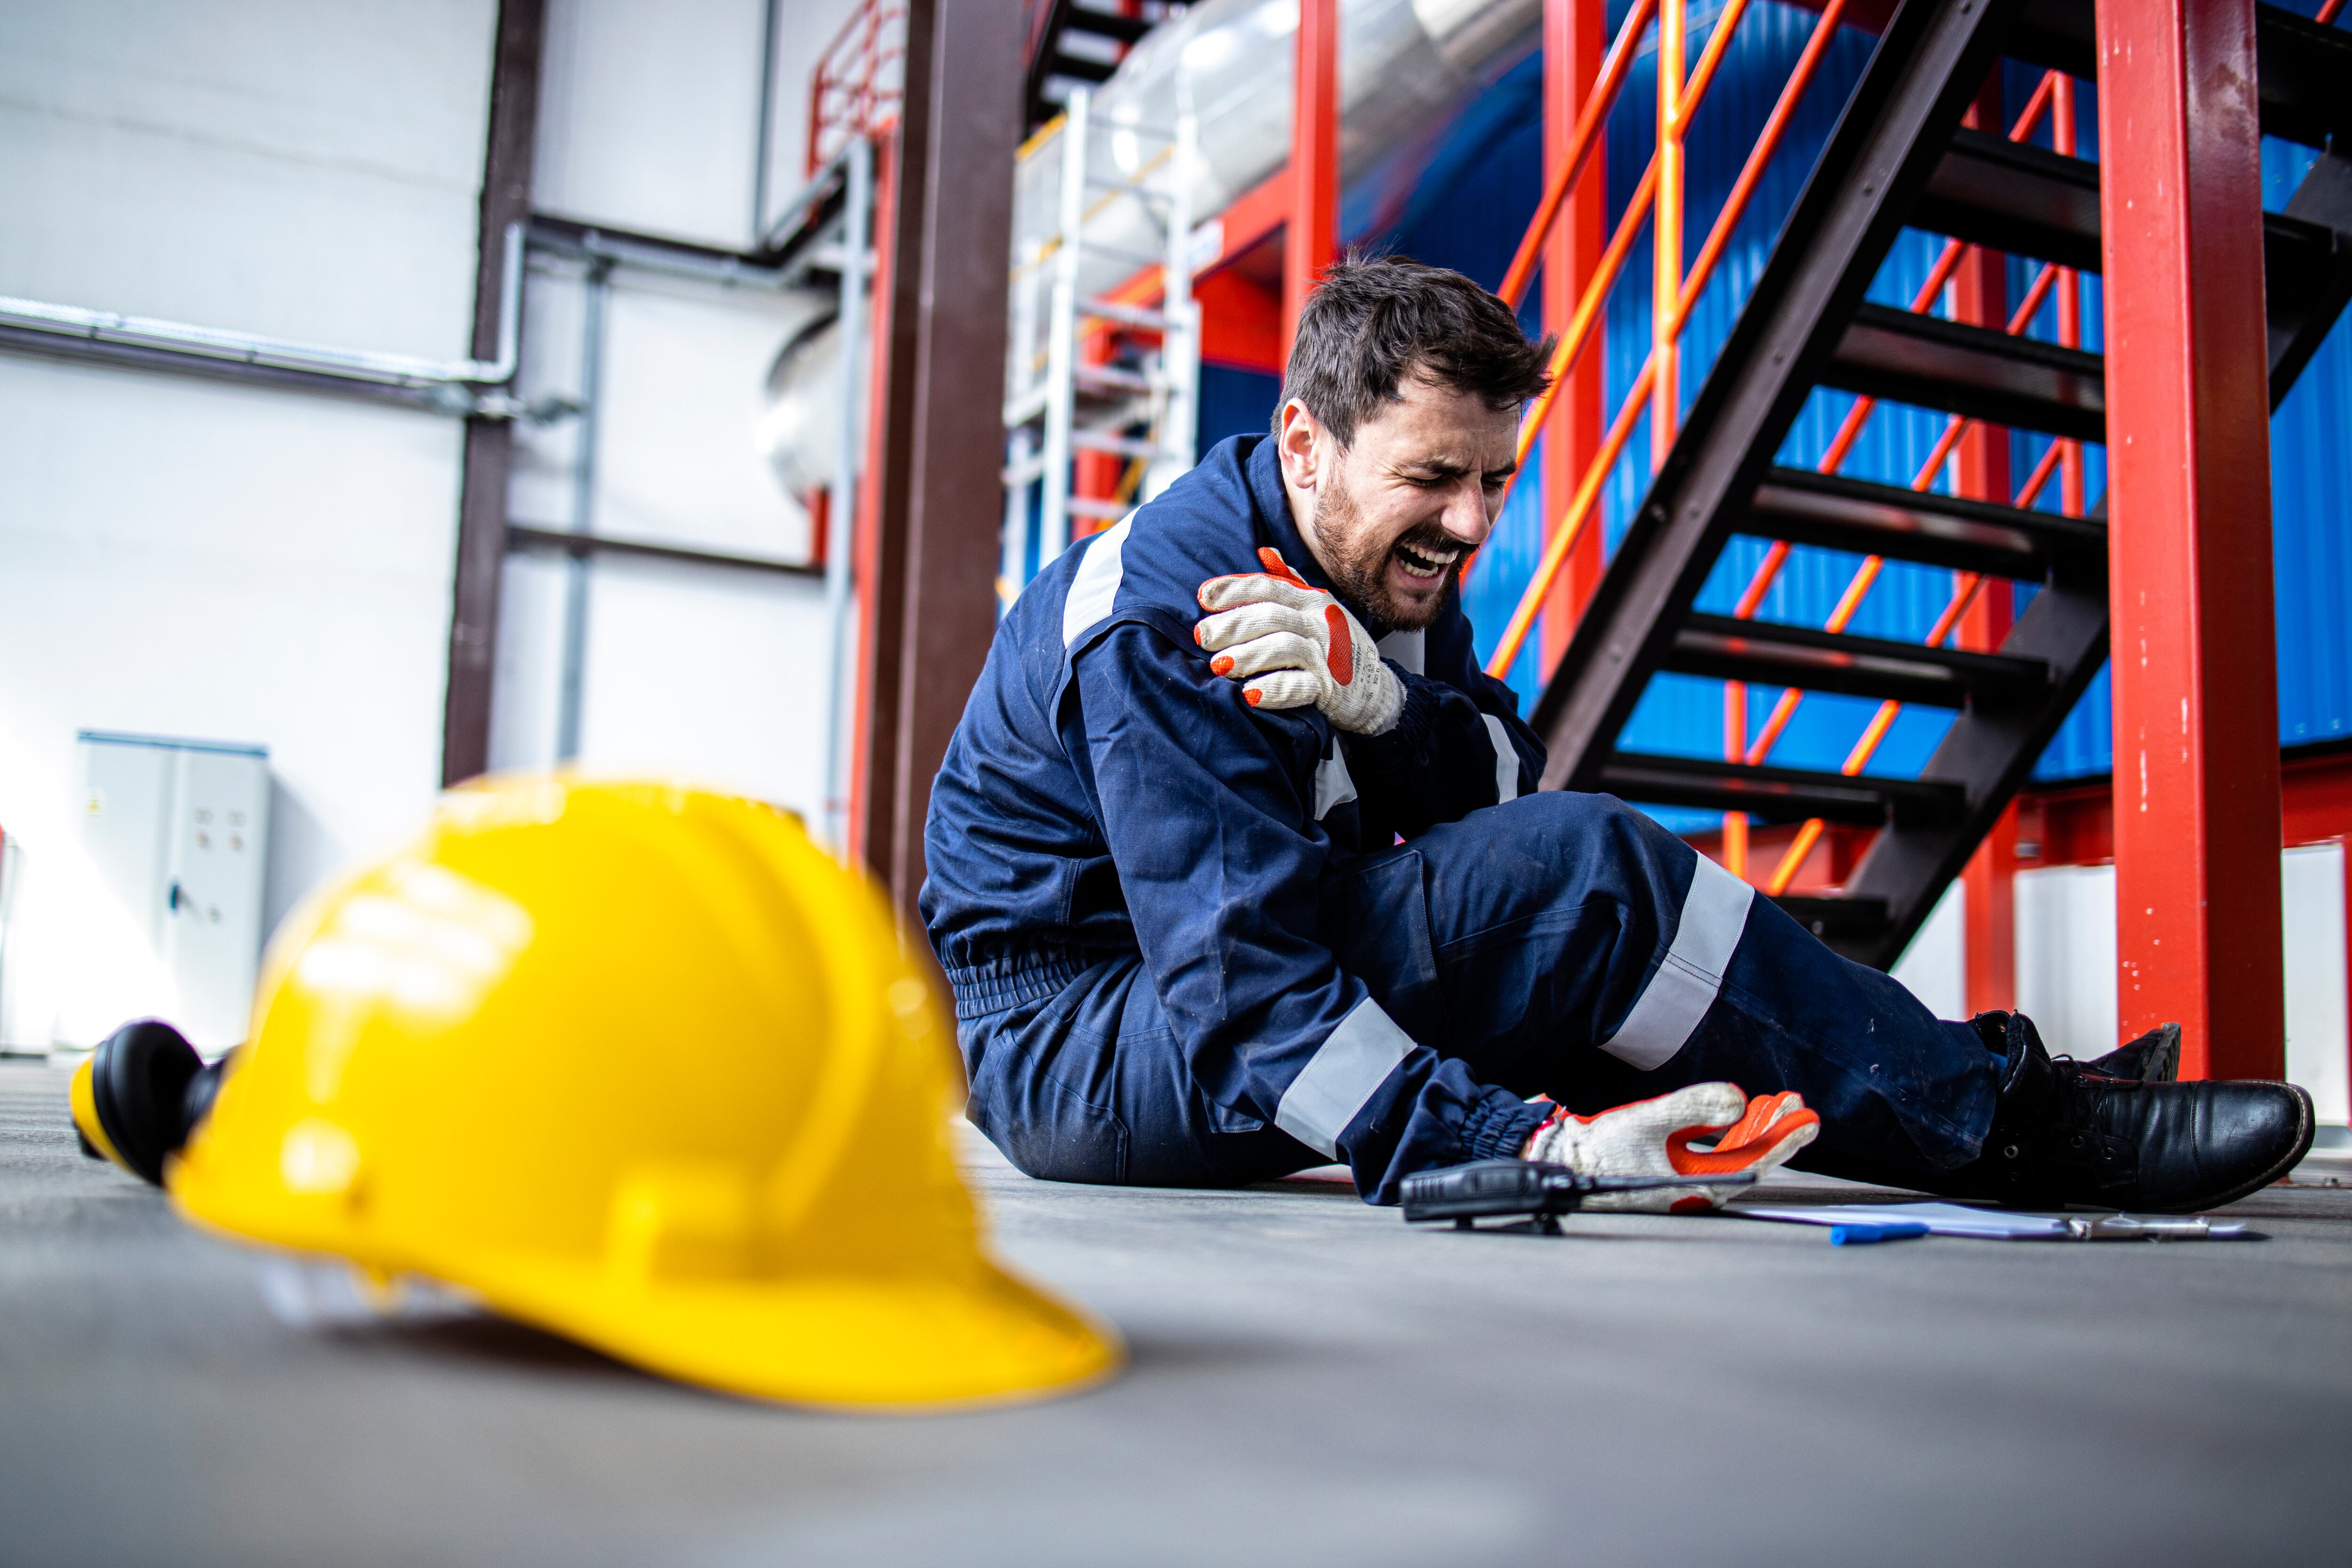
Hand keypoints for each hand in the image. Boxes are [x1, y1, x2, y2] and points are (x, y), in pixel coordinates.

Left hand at [1195, 548, 1403, 736]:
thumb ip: (1290, 582)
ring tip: (1218, 666)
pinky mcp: (1330, 689)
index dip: (1234, 589)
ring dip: (1248, 656)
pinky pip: (1300, 686)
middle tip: (1203, 637)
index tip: (1203, 597)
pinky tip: (1249, 695)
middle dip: (1232, 625)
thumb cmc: (1336, 646)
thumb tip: (1264, 552)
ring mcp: (1326, 656)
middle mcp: (1318, 623)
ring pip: (1283, 648)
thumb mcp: (1319, 608)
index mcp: (1310, 601)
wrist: (1374, 690)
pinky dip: (1274, 689)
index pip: (1268, 587)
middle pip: (1270, 616)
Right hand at [1522, 1083, 1819, 1212]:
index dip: (1784, 1138)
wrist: (1564, 1162)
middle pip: (1748, 1157)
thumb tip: (1737, 1099)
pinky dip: (1728, 1134)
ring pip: (1732, 1154)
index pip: (1754, 1160)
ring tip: (1774, 1103)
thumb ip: (1693, 1107)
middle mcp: (1697, 1188)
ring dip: (1752, 1128)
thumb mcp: (1647, 1120)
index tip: (1808, 1119)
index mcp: (1697, 1185)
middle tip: (1798, 1104)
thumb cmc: (1601, 1149)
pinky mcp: (1673, 1170)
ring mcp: (1686, 1180)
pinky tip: (1736, 1116)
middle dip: (1774, 1129)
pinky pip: (1713, 1153)